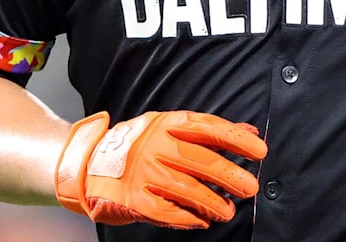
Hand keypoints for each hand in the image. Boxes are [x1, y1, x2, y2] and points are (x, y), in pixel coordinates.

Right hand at [54, 110, 267, 228]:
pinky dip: (188, 218)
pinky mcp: (133, 198)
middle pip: (200, 160)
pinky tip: (201, 221)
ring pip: (187, 189)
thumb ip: (208, 133)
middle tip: (250, 187)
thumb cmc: (135, 146)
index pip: (207, 128)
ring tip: (227, 211)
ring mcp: (142, 172)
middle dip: (230, 175)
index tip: (259, 151)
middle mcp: (153, 145)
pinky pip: (167, 211)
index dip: (235, 139)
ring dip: (213, 202)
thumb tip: (250, 133)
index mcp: (164, 124)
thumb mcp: (167, 129)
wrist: (86, 164)